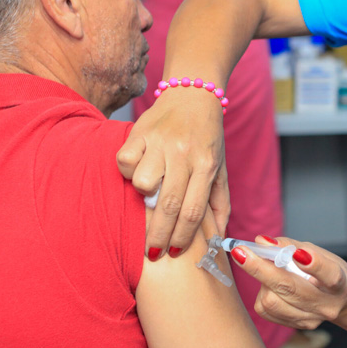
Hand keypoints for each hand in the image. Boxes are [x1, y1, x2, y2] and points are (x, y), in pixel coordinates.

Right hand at [117, 89, 229, 257]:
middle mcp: (185, 154)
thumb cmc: (206, 136)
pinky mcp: (140, 131)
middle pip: (168, 205)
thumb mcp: (220, 167)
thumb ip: (220, 202)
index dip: (182, 237)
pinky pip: (125, 160)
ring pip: (143, 183)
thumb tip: (219, 237)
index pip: (193, 211)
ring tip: (147, 195)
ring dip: (143, 196)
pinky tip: (137, 169)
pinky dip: (128, 169)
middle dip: (159, 236)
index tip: (174, 253)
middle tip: (153, 252)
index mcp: (206, 165)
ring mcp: (161, 142)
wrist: (193, 94)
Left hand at [230, 236, 346, 329]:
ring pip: (272, 301)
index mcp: (338, 282)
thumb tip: (261, 242)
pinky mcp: (297, 326)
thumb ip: (289, 246)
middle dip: (261, 269)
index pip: (328, 275)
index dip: (313, 264)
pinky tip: (270, 286)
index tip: (296, 253)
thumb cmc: (326, 269)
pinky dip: (263, 293)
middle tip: (240, 252)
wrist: (341, 298)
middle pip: (289, 288)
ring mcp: (311, 319)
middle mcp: (326, 305)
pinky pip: (267, 310)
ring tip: (267, 270)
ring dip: (262, 281)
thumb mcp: (316, 251)